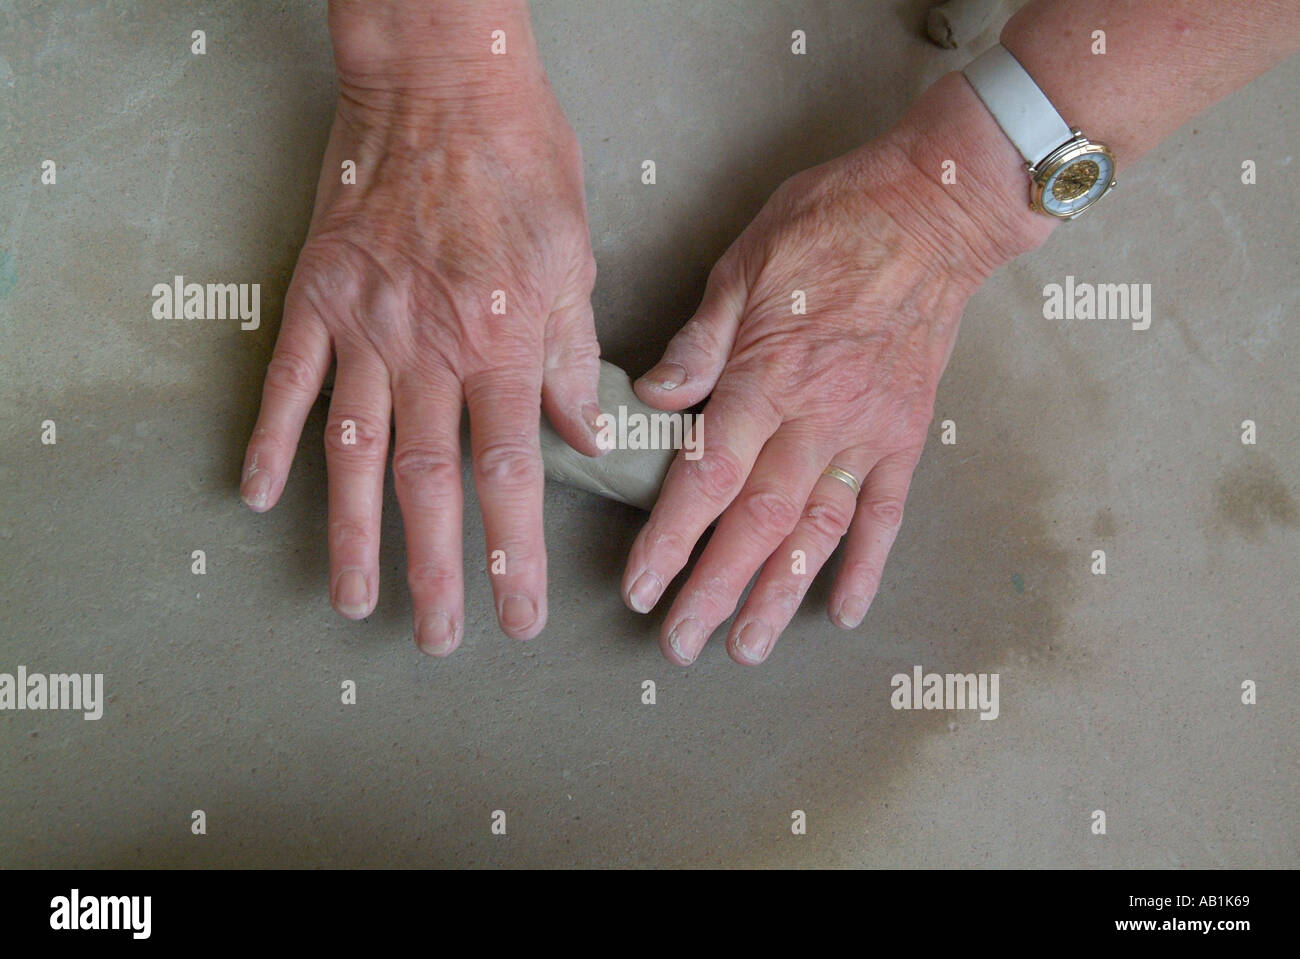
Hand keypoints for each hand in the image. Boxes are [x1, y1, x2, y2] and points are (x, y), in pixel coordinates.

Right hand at [240, 2, 602, 654]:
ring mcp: (365, 324)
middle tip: (440, 636)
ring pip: (353, 452)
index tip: (518, 614)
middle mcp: (432, 347)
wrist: (441, 80)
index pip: (511, 473)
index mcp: (506, 341)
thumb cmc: (521, 162)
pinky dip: (271, 440)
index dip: (515, 553)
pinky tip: (258, 493)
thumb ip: (573, 355)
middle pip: (429, 483)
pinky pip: (288, 382)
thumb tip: (586, 435)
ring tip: (353, 599)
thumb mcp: (574, 258)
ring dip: (352, 534)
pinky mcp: (316, 295)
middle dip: (437, 571)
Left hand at [622, 75, 1047, 665]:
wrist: (935, 211)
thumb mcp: (745, 262)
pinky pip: (885, 512)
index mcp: (765, 375)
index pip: (707, 476)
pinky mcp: (905, 435)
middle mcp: (815, 417)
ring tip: (747, 649)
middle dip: (714, 590)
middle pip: (757, 523)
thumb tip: (652, 397)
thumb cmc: (832, 224)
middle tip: (681, 644)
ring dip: (779, 595)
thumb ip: (700, 341)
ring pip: (817, 532)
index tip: (640, 589)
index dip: (669, 539)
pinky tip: (843, 611)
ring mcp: (867, 432)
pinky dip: (865, 564)